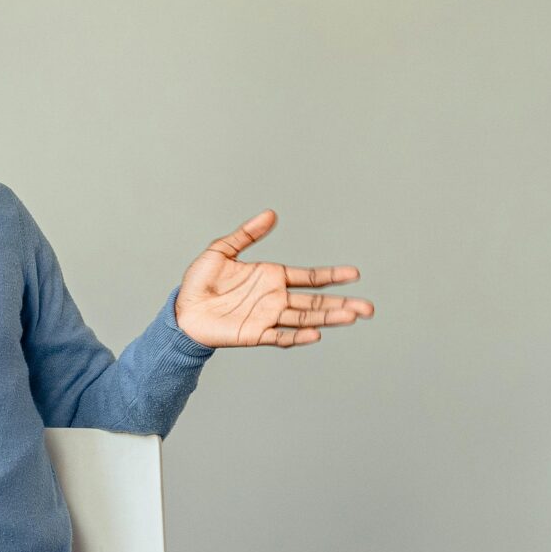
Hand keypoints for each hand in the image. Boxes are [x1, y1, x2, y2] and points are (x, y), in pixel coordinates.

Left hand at [174, 211, 373, 348]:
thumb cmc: (200, 282)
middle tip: (369, 308)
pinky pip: (281, 337)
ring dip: (329, 319)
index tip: (355, 274)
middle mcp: (275, 299)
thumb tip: (272, 214)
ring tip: (352, 317)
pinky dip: (298, 337)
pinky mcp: (254, 334)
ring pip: (305, 319)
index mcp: (272, 278)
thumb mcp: (221, 250)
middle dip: (343, 304)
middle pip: (316, 303)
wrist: (182, 310)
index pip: (310, 278)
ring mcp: (267, 318)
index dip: (332, 276)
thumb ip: (247, 234)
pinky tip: (316, 334)